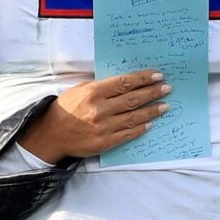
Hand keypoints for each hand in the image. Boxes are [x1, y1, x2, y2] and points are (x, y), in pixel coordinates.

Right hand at [19, 71, 167, 160]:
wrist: (52, 134)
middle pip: (133, 99)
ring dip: (152, 111)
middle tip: (167, 89)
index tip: (157, 76)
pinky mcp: (104, 142)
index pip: (125, 83)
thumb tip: (126, 83)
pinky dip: (140, 129)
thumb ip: (102, 87)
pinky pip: (127, 135)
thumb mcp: (81, 89)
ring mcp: (103, 127)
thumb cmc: (66, 108)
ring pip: (133, 117)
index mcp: (94, 92)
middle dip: (152, 93)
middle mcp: (100, 109)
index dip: (143, 79)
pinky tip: (150, 123)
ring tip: (165, 106)